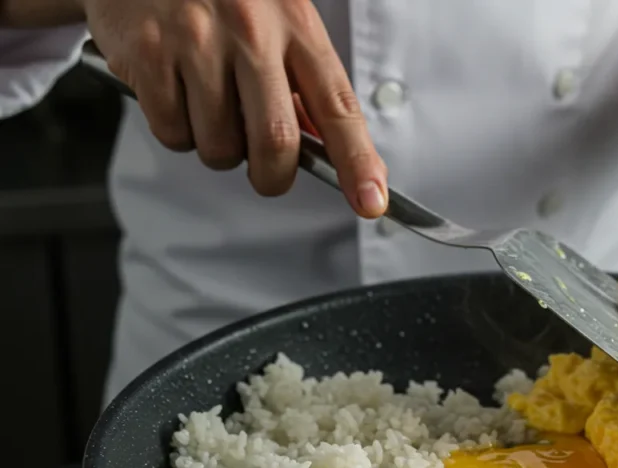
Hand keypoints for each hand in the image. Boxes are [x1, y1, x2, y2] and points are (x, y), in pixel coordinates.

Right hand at [82, 0, 388, 214]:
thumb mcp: (277, 19)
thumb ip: (303, 83)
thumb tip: (328, 148)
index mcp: (296, 23)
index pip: (338, 107)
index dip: (358, 162)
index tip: (370, 201)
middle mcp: (251, 31)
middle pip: (276, 143)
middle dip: (272, 176)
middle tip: (265, 171)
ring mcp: (197, 41)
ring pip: (219, 147)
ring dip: (218, 148)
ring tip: (209, 106)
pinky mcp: (149, 54)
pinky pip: (172, 131)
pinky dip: (175, 129)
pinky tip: (175, 89)